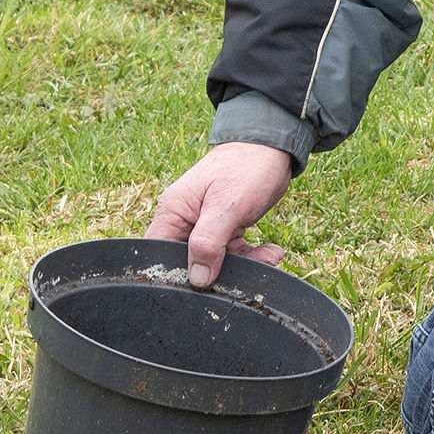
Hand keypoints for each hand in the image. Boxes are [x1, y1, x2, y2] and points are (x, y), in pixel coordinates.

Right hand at [147, 142, 294, 286]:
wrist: (275, 147)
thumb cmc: (246, 167)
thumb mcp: (226, 206)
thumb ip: (208, 242)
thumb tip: (197, 278)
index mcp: (173, 213)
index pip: (157, 255)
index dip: (173, 275)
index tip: (201, 286)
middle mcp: (184, 221)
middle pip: (188, 263)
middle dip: (217, 273)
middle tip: (246, 274)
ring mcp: (205, 225)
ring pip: (216, 261)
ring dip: (243, 265)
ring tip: (270, 258)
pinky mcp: (226, 228)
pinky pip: (234, 252)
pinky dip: (253, 256)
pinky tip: (272, 252)